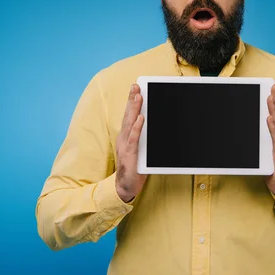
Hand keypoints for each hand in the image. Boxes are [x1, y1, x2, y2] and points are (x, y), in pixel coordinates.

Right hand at [115, 84, 146, 202]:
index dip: (131, 102)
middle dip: (131, 100)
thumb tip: (152, 124)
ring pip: (129, 124)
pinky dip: (137, 128)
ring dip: (134, 109)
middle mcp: (123, 139)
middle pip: (127, 116)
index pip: (129, 116)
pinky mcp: (130, 155)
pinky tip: (141, 119)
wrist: (125, 187)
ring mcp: (125, 146)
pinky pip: (134, 139)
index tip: (136, 89)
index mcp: (125, 137)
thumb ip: (144, 137)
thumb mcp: (140, 149)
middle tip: (136, 87)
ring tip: (138, 97)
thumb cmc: (134, 168)